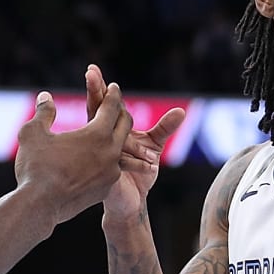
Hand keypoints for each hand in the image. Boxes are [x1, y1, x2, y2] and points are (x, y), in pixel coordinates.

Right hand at [14, 75, 131, 223]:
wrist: (39, 207)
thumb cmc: (35, 167)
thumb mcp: (33, 133)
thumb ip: (43, 112)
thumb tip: (45, 97)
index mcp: (97, 134)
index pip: (111, 107)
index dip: (112, 94)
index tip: (113, 87)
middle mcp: (110, 151)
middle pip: (125, 125)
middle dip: (121, 112)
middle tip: (116, 106)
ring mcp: (111, 172)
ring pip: (124, 149)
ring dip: (123, 139)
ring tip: (123, 134)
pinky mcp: (106, 188)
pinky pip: (115, 169)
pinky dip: (112, 160)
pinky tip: (107, 160)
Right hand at [84, 65, 184, 220]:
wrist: (131, 203)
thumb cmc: (137, 173)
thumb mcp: (153, 146)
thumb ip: (164, 128)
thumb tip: (181, 110)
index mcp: (108, 131)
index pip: (103, 105)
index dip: (99, 88)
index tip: (93, 69)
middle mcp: (100, 141)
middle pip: (95, 113)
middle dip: (95, 93)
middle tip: (92, 74)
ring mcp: (100, 157)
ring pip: (106, 135)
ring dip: (117, 126)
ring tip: (120, 111)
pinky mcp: (106, 175)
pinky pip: (117, 161)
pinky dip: (133, 158)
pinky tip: (148, 160)